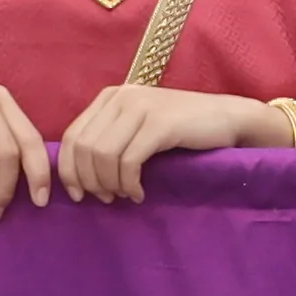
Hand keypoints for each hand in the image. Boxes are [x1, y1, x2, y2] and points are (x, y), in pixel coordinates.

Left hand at [56, 85, 241, 205]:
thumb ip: (110, 138)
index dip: (67, 170)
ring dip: (110, 184)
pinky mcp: (160, 123)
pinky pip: (128, 161)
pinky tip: (139, 193)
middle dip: (88, 181)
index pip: (71, 136)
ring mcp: (141, 107)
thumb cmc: (183, 128)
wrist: (228, 118)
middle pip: (83, 148)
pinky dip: (129, 184)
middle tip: (106, 199)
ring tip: (125, 196)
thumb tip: (79, 174)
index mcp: (110, 96)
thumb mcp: (139, 126)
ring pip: (103, 156)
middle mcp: (121, 97)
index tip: (78, 196)